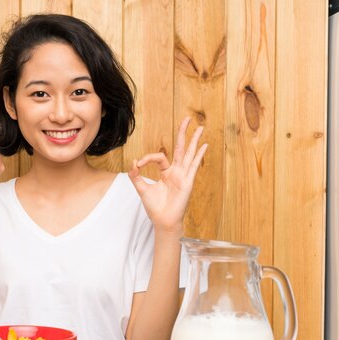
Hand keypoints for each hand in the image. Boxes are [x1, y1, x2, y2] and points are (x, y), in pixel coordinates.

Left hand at [128, 117, 206, 232]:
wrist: (163, 221)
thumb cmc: (155, 207)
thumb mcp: (142, 189)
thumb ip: (136, 176)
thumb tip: (133, 162)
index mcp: (166, 173)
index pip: (160, 157)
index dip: (148, 158)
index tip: (138, 164)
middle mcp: (177, 172)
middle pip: (181, 148)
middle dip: (183, 133)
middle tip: (187, 118)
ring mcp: (184, 176)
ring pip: (189, 154)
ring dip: (194, 140)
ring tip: (200, 127)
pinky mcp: (188, 182)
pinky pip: (194, 166)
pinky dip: (199, 156)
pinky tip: (204, 145)